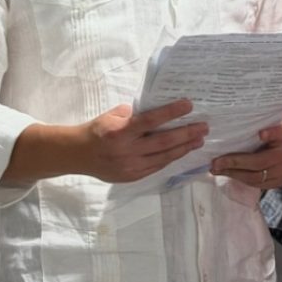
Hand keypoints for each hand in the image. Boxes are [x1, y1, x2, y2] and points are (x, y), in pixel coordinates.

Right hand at [80, 100, 207, 182]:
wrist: (78, 155)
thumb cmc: (97, 130)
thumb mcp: (112, 116)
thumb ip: (134, 114)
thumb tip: (157, 111)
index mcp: (120, 132)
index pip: (150, 121)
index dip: (171, 113)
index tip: (188, 105)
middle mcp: (127, 151)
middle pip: (163, 142)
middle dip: (186, 134)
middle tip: (204, 127)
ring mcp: (131, 167)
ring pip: (164, 158)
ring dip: (184, 148)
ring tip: (199, 140)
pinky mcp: (133, 177)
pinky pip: (157, 167)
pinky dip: (170, 158)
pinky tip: (182, 151)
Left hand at [210, 120, 281, 188]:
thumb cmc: (273, 132)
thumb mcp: (270, 123)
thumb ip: (258, 123)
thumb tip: (236, 124)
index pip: (279, 133)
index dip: (270, 133)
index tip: (260, 134)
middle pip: (259, 162)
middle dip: (234, 163)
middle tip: (216, 162)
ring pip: (256, 177)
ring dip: (233, 174)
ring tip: (217, 169)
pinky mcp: (278, 182)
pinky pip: (257, 184)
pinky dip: (240, 179)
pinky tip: (228, 173)